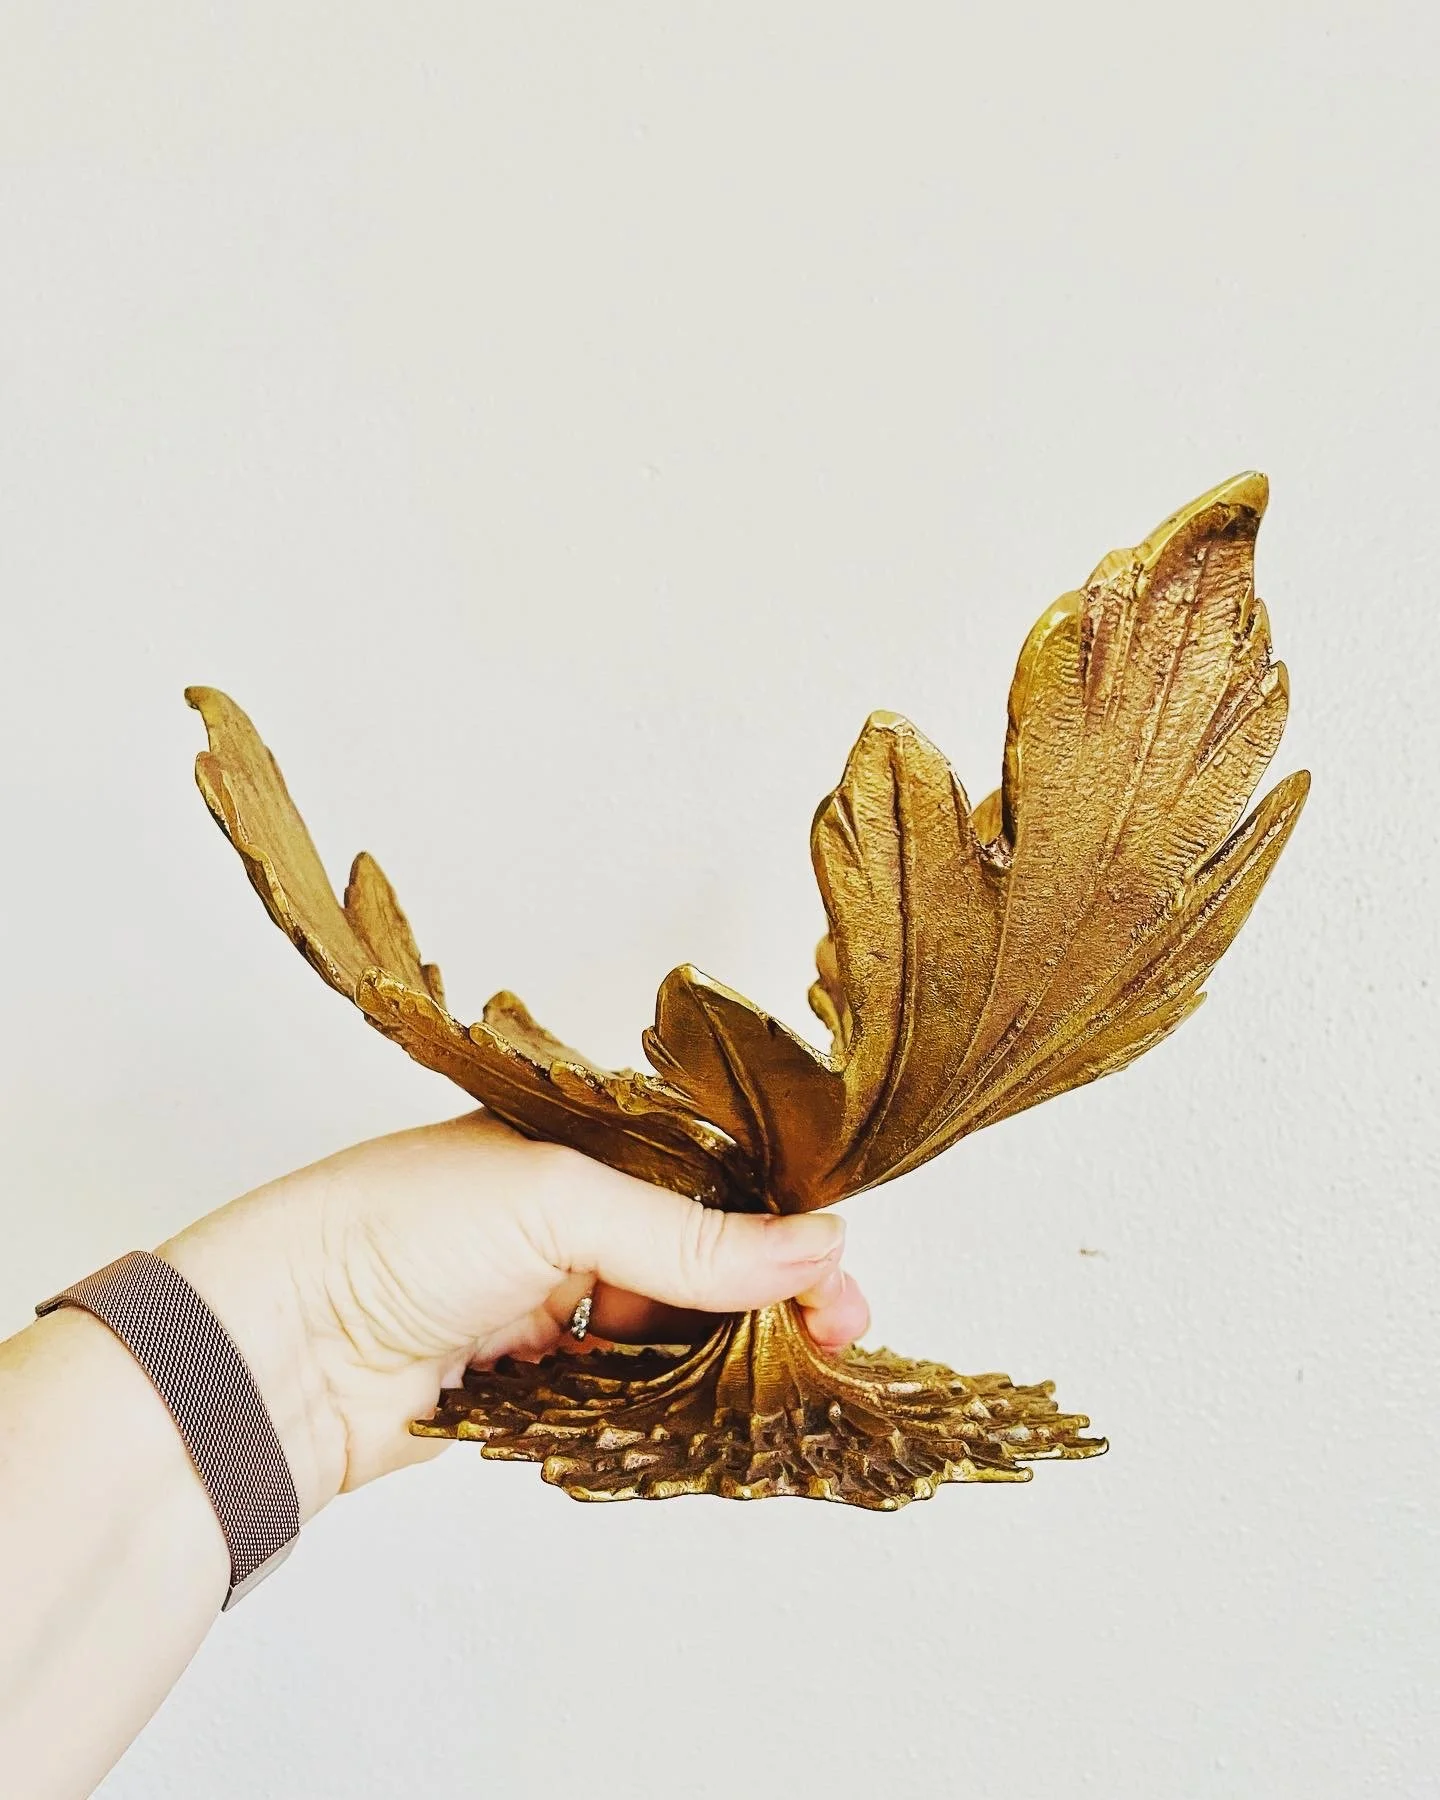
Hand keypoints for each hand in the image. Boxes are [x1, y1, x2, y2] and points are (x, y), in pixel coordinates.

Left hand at [160, 1111, 868, 1516]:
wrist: (279, 1349)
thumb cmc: (392, 1231)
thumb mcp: (557, 1204)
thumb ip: (689, 1235)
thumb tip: (816, 1243)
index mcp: (574, 1149)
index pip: (706, 1182)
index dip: (778, 1227)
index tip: (838, 1279)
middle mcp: (565, 1219)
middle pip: (697, 1259)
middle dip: (769, 1298)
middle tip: (836, 1339)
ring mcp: (547, 1302)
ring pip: (668, 1329)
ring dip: (725, 1354)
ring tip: (785, 1384)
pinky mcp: (530, 1382)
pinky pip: (624, 1389)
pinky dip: (668, 1400)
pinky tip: (714, 1411)